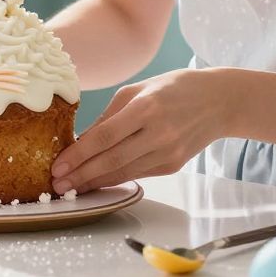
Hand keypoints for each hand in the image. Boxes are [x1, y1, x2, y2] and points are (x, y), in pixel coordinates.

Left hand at [50, 69, 229, 193]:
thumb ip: (110, 116)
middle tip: (56, 185)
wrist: (218, 101)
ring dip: (95, 182)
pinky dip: (115, 179)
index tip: (57, 165)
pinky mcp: (173, 165)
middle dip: (81, 175)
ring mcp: (167, 152)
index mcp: (146, 108)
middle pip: (112, 160)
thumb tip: (82, 140)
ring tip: (71, 188)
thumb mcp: (138, 90)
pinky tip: (97, 182)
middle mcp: (158, 133)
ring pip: (123, 172)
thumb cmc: (174, 88)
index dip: (79, 154)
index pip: (104, 136)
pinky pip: (137, 174)